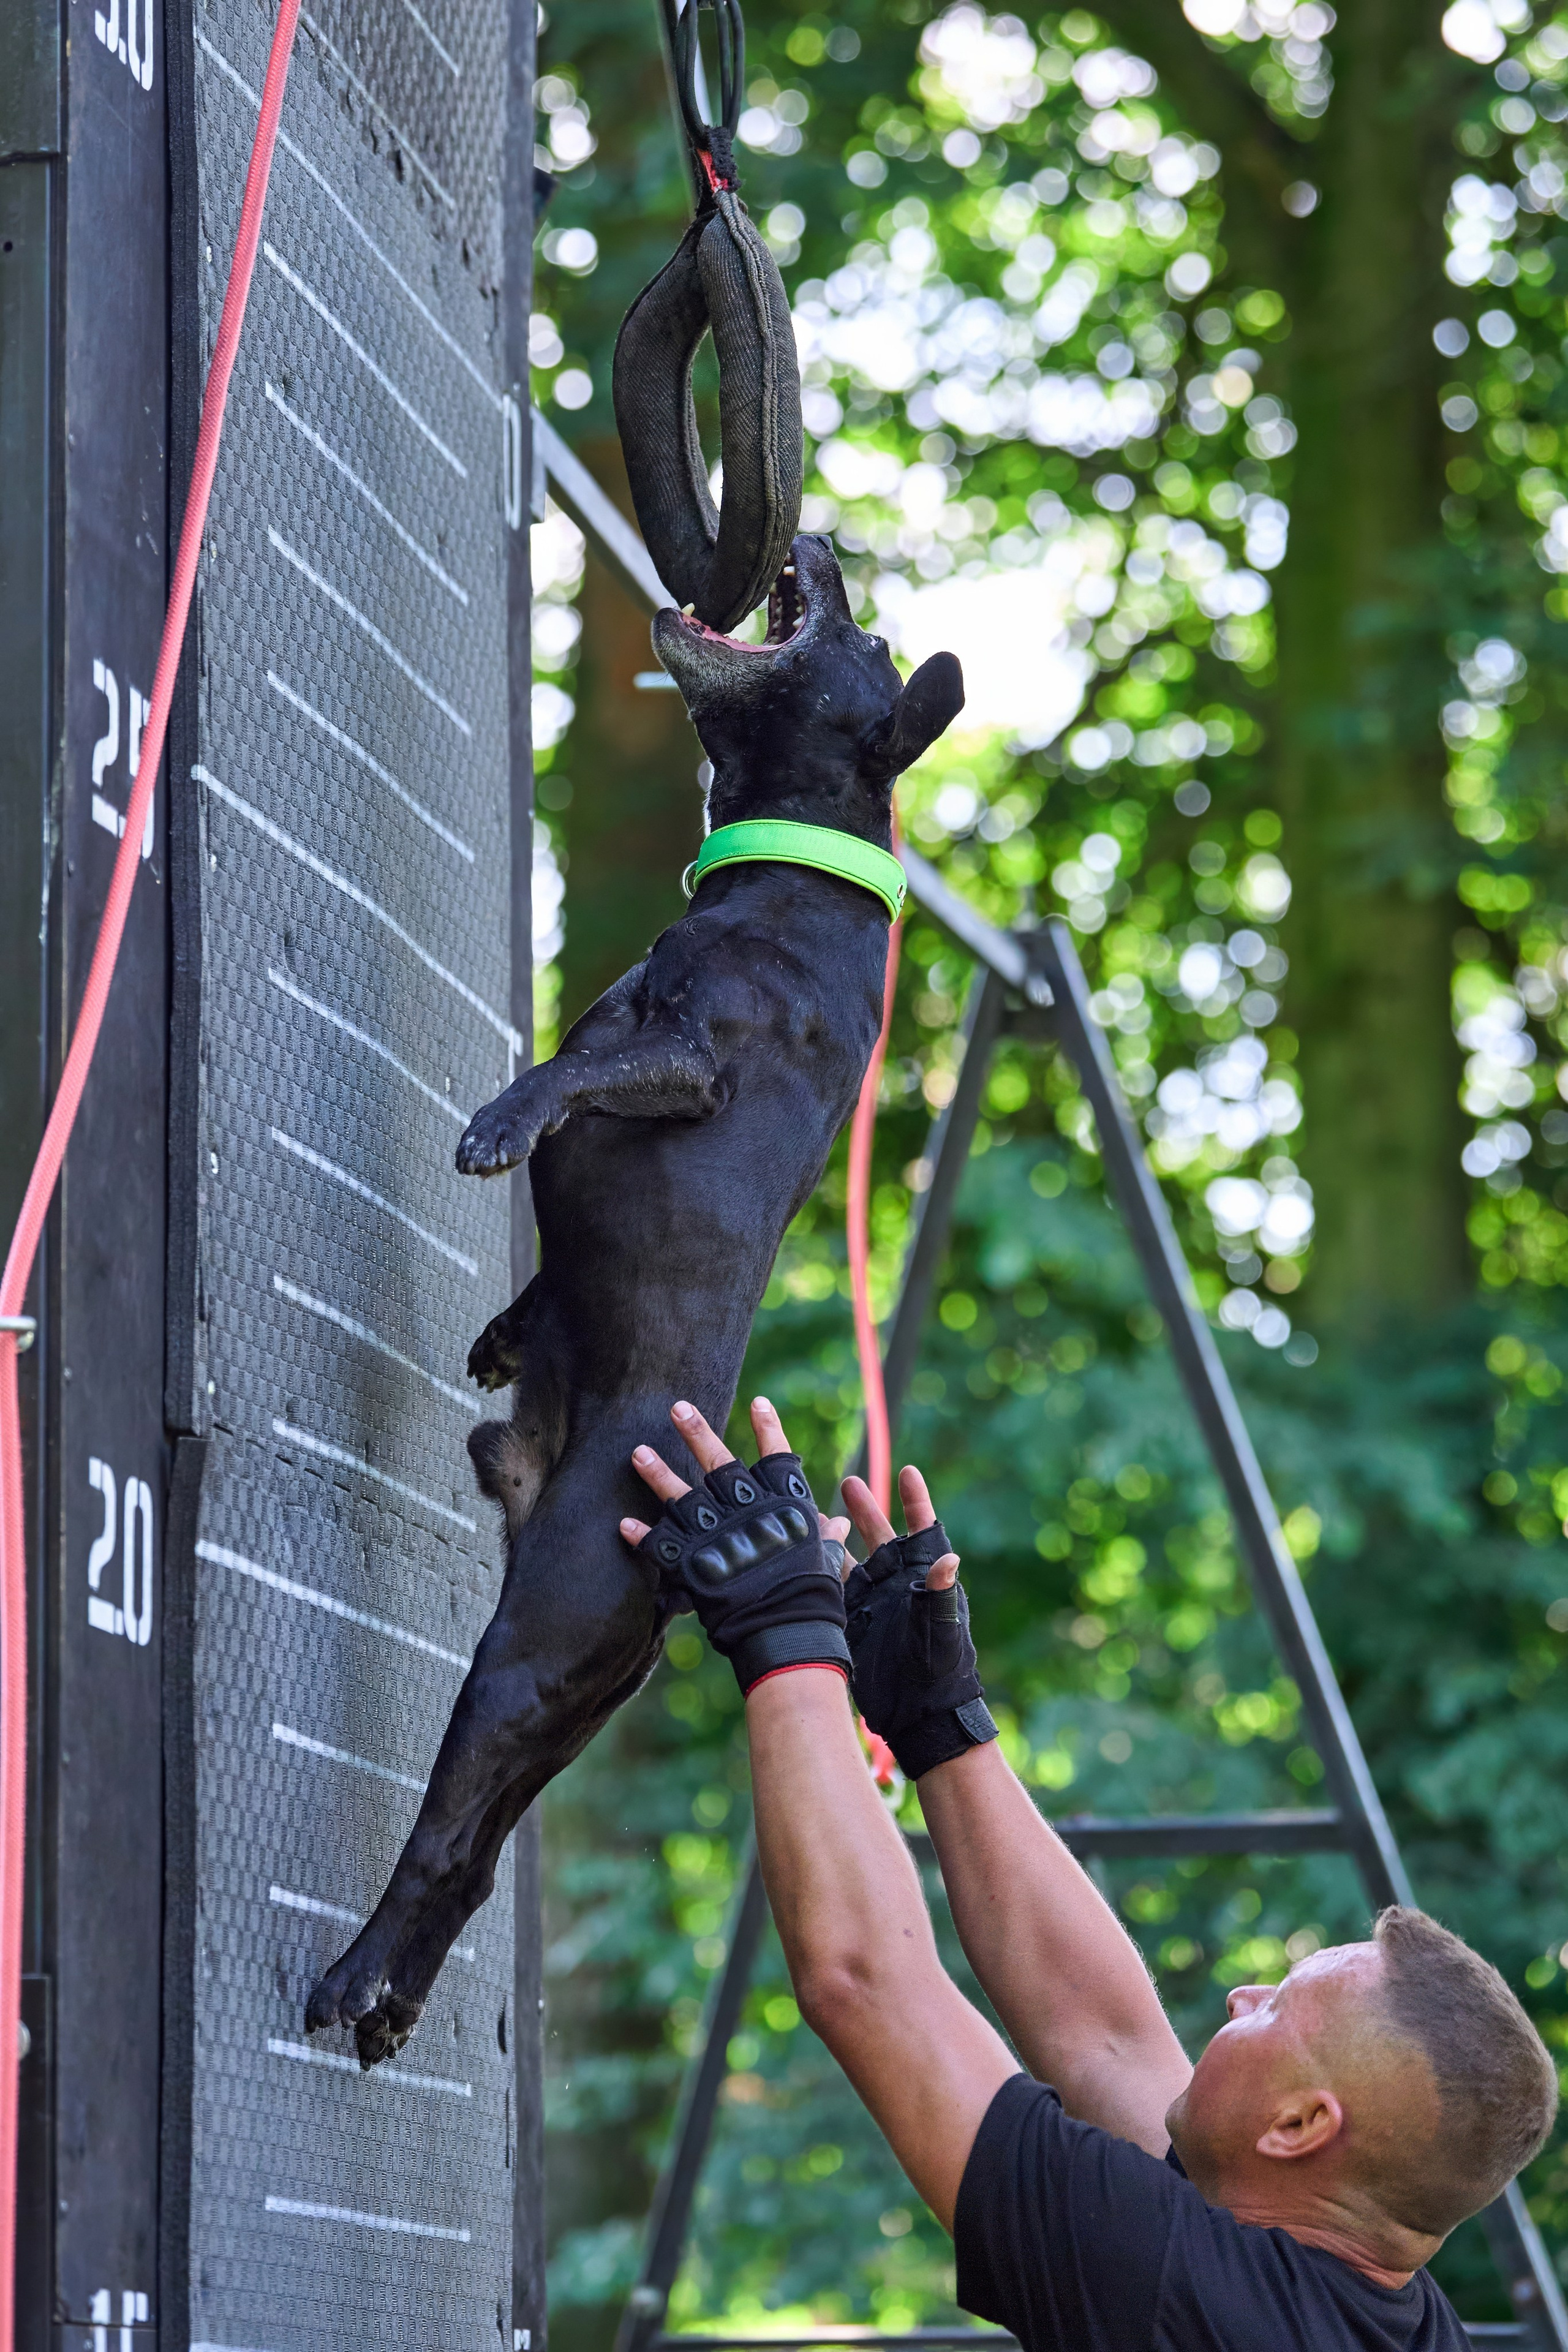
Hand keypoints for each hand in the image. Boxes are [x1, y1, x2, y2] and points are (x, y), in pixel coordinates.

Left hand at [622, 1398, 852, 1694]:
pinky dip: (643, 1537)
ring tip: (637, 1452)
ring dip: (657, 1474)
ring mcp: (719, 1535)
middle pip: (719, 1463)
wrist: (790, 1630)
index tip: (758, 1401)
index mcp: (783, 1506)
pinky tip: (624, 1525)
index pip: (778, 1457)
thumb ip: (827, 1537)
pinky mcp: (695, 1563)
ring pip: (682, 1496)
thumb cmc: (814, 1595)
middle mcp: (748, 1511)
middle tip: (677, 1407)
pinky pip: (663, 1546)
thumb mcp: (826, 1558)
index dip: (769, 1428)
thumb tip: (838, 1522)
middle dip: (697, 1433)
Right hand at [839, 1464, 996, 1782]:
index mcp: (922, 1577)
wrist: (921, 1715)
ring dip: (833, 1536)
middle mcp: (896, 1583)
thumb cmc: (943, 1669)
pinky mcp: (850, 1622)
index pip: (922, 1529)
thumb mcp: (942, 1628)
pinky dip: (815, 1572)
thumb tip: (949, 1559)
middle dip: (863, 1507)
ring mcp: (871, 1601)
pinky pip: (829, 1590)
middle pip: (878, 1535)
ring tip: (811, 1512)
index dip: (915, 1501)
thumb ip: (939, 1594)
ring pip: (847, 1558)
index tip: (907, 1472)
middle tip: (847, 1481)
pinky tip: (795, 1556)